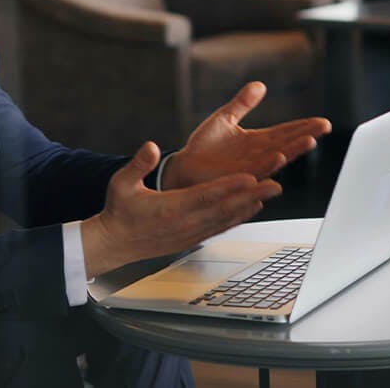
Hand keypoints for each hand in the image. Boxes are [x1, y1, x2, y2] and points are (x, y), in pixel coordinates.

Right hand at [81, 141, 280, 276]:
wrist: (114, 244)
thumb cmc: (118, 211)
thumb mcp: (121, 184)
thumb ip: (138, 165)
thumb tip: (151, 146)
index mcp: (170, 208)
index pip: (205, 195)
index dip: (229, 187)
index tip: (249, 177)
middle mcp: (186, 223)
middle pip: (225, 207)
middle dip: (252, 195)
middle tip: (275, 183)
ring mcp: (191, 233)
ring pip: (227, 218)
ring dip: (251, 205)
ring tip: (272, 191)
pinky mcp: (193, 238)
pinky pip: (221, 227)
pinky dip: (239, 217)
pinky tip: (253, 208)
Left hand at [161, 81, 331, 189]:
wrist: (184, 167)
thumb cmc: (204, 147)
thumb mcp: (225, 118)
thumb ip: (242, 103)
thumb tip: (260, 85)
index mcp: (258, 141)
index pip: (286, 132)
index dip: (304, 127)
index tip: (323, 122)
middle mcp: (259, 156)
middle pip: (288, 144)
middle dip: (306, 135)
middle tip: (323, 127)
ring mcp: (250, 168)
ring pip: (276, 158)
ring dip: (293, 150)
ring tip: (308, 141)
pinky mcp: (237, 178)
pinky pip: (256, 171)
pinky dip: (268, 165)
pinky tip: (279, 157)